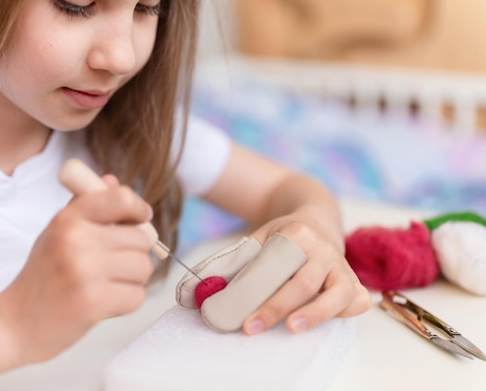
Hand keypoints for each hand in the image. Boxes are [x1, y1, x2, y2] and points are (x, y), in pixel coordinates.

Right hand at [0, 175, 154, 362]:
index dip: (139, 209)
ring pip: (143, 267)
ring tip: (106, 285)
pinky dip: (126, 302)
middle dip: (134, 254)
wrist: (15, 323)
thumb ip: (86, 207)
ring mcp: (85, 271)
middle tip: (112, 267)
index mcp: (68, 219)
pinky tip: (104, 303)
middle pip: (140, 239)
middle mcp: (76, 240)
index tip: (140, 219)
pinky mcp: (93, 302)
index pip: (121, 199)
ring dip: (132, 280)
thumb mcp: (56, 233)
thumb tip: (113, 180)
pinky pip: (137, 295)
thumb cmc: (42, 277)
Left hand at [176, 217, 369, 334]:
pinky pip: (356, 300)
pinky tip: (330, 321)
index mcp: (298, 235)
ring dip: (315, 315)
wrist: (317, 220)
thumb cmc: (284, 237)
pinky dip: (346, 312)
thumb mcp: (259, 237)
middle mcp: (324, 250)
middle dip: (276, 308)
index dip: (259, 292)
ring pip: (337, 294)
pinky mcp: (354, 281)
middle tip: (251, 327)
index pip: (278, 267)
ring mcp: (342, 266)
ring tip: (292, 329)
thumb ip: (233, 259)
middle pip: (303, 284)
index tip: (241, 314)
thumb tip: (194, 288)